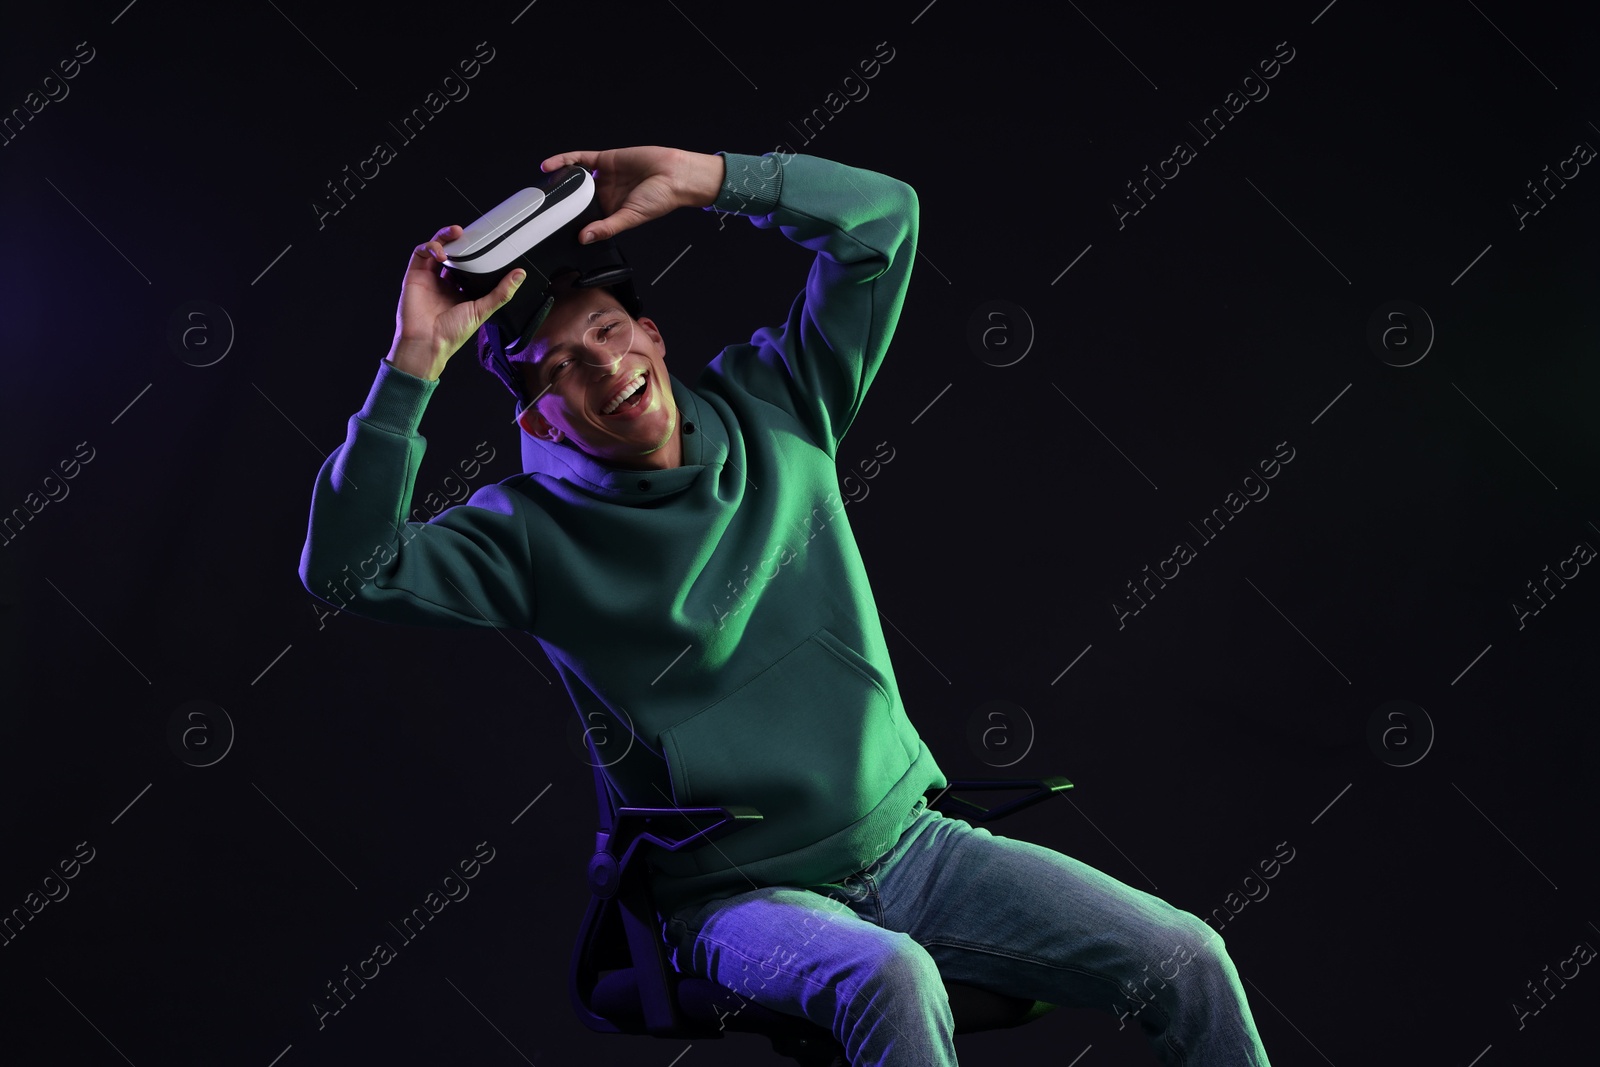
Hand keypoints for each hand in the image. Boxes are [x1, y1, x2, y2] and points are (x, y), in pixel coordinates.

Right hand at [386, 225, 524, 380]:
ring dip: (444, 237)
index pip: (468, 265)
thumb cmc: (452, 333)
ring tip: (456, 232)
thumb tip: (520, 275)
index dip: (474, 252)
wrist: (427, 342)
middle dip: (459, 239)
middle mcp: (444, 282)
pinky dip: (430, 247)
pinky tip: (441, 253)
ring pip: (435, 248)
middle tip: (469, 232)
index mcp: (460, 290)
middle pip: (451, 252)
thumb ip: (501, 293)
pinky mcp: (415, 275)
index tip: (485, 242)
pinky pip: (420, 253)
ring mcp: (429, 277)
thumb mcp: (482, 310)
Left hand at [540, 146, 725, 243]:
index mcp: (611, 212)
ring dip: (559, 179)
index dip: (570, 220)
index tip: (553, 225)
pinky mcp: (605, 160)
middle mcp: (606, 194)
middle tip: (542, 204)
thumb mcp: (630, 218)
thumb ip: (607, 228)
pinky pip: (580, 159)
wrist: (675, 174)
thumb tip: (585, 238)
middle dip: (561, 199)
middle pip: (576, 197)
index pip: (585, 217)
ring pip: (575, 176)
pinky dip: (565, 160)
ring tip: (542, 185)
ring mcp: (604, 177)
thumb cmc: (661, 199)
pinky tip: (550, 165)